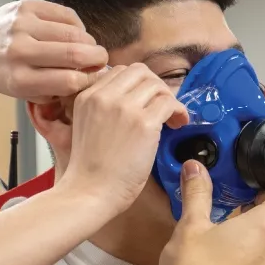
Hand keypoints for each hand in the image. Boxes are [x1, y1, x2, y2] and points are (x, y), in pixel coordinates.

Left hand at [0, 0, 109, 102]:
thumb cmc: (6, 75)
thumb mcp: (27, 93)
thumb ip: (56, 90)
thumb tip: (92, 78)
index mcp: (20, 80)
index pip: (69, 81)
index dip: (90, 80)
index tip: (95, 78)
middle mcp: (20, 52)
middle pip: (74, 54)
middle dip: (97, 57)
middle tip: (101, 60)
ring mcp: (22, 26)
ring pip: (73, 32)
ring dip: (89, 41)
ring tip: (89, 47)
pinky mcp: (25, 7)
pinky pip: (65, 14)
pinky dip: (76, 25)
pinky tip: (74, 33)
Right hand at [57, 63, 189, 209]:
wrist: (89, 193)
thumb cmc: (89, 172)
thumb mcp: (86, 128)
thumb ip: (103, 110)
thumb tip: (134, 103)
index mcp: (87, 96)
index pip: (119, 72)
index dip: (138, 84)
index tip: (146, 100)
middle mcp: (104, 96)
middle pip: (139, 72)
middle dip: (155, 86)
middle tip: (163, 106)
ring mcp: (124, 108)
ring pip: (156, 85)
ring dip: (169, 98)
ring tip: (172, 118)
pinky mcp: (144, 124)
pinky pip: (169, 103)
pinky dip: (179, 111)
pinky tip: (178, 125)